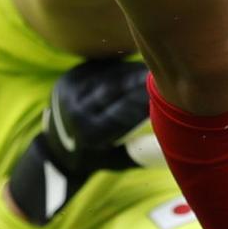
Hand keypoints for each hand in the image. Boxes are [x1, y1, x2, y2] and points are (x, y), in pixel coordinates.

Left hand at [7, 58, 149, 224]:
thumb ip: (142, 150)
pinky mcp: (70, 78)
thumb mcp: (116, 161)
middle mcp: (77, 111)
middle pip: (114, 88)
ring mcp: (70, 91)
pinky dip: (118, 67)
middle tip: (163, 72)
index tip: (164, 91)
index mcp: (90, 134)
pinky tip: (134, 67)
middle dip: (139, 79)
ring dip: (131, 70)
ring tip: (152, 67)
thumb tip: (173, 137)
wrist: (54, 147)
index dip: (143, 99)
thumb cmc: (95, 157)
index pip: (122, 112)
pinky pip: (98, 69)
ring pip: (107, 75)